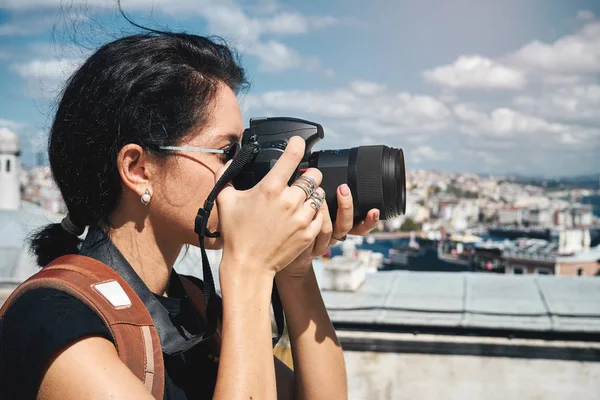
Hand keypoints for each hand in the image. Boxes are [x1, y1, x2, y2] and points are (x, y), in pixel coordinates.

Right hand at [215, 136, 324, 278]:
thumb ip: (224, 176)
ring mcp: (301, 217)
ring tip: (301, 201)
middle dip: (309, 175)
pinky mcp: (309, 233)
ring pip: (319, 195)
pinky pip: (321, 215)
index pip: (292, 157)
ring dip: (312, 195)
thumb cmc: (235, 234)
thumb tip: (229, 161)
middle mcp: (289, 200)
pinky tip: (303, 216)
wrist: (249, 266)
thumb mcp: (224, 201)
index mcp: (270, 188)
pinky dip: (314, 213)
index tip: (299, 142)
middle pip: (314, 176)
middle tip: (301, 180)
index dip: (297, 144)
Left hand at [277, 183, 379, 279]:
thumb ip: (328, 201)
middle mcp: (332, 238)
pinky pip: (309, 235)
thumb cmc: (307, 232)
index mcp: (340, 231)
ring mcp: (319, 244)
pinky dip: (309, 222)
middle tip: (344, 189)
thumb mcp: (323, 217)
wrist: (293, 257)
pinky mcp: (305, 248)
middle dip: (346, 206)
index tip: (374, 210)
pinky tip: (306, 212)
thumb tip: (335, 180)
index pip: (360, 228)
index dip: (369, 221)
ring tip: (319, 195)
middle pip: (346, 226)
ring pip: (327, 229)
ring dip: (324, 210)